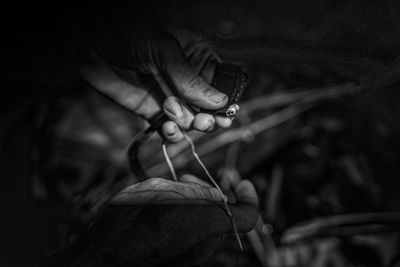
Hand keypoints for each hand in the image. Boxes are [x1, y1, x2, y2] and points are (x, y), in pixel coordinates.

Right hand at [47, 176, 258, 266]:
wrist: (108, 257)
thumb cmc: (133, 220)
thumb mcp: (165, 191)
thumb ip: (194, 192)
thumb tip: (209, 195)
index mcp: (209, 223)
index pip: (247, 215)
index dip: (249, 198)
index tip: (243, 184)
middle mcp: (206, 244)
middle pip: (222, 215)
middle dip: (210, 192)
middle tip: (188, 178)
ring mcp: (193, 256)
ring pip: (206, 225)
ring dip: (197, 204)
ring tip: (172, 189)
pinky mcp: (180, 260)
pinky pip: (192, 235)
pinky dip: (186, 219)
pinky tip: (165, 209)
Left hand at [79, 21, 232, 142]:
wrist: (92, 41)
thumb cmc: (130, 33)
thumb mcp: (164, 52)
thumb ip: (189, 79)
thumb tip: (220, 102)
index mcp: (198, 58)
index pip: (222, 83)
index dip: (226, 100)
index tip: (226, 113)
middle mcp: (188, 80)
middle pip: (210, 108)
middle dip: (209, 118)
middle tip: (204, 122)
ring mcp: (172, 97)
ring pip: (191, 122)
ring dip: (188, 125)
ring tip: (177, 117)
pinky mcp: (153, 111)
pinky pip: (169, 129)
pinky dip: (171, 134)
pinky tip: (168, 129)